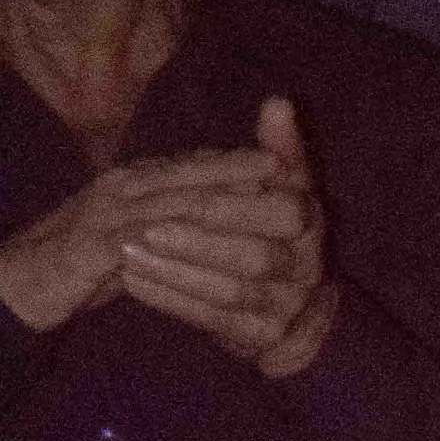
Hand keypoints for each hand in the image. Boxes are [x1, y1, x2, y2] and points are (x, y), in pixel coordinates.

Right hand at [0, 147, 279, 335]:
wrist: (21, 282)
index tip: (284, 162)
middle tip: (291, 174)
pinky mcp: (94, 244)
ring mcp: (107, 211)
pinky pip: (146, 240)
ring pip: (176, 201)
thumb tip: (219, 216)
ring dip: (225, 201)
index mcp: (135, 181)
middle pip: (191, 175)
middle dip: (241, 174)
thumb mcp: (136, 236)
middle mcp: (123, 186)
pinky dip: (185, 238)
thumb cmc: (82, 262)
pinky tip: (217, 243)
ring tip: (265, 201)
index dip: (237, 163)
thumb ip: (171, 220)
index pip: (193, 165)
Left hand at [116, 99, 338, 378]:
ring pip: (231, 293)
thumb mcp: (284, 181)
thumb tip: (277, 102)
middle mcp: (307, 271)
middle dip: (198, 244)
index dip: (236, 207)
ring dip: (176, 273)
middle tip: (147, 229)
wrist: (290, 292)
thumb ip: (280, 145)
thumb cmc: (275, 221)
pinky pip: (213, 321)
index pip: (283, 215)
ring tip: (128, 252)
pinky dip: (171, 300)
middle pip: (255, 259)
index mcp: (311, 225)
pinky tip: (134, 281)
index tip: (190, 196)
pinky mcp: (261, 337)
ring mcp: (286, 309)